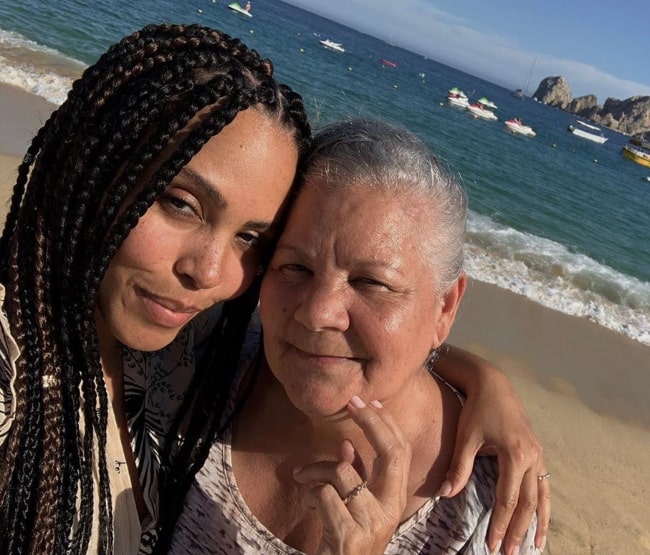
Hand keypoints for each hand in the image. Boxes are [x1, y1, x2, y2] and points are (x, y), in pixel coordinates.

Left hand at [292, 396, 411, 554]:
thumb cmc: (346, 538)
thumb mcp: (356, 505)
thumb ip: (357, 476)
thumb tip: (347, 444)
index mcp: (394, 498)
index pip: (400, 451)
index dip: (385, 422)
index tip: (367, 401)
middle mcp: (390, 510)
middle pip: (390, 453)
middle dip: (370, 422)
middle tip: (351, 403)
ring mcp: (372, 525)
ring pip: (343, 471)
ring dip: (316, 468)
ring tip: (303, 476)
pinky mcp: (349, 537)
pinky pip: (325, 496)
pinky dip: (311, 492)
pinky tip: (309, 500)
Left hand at [440, 368, 549, 553]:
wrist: (493, 383)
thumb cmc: (476, 409)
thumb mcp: (466, 438)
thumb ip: (458, 467)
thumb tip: (444, 494)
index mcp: (515, 454)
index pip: (508, 500)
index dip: (500, 524)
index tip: (492, 545)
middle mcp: (532, 457)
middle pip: (528, 503)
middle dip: (519, 530)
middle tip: (510, 553)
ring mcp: (538, 454)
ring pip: (542, 496)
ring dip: (537, 522)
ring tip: (535, 546)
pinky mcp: (537, 451)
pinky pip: (545, 484)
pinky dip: (544, 504)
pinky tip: (541, 520)